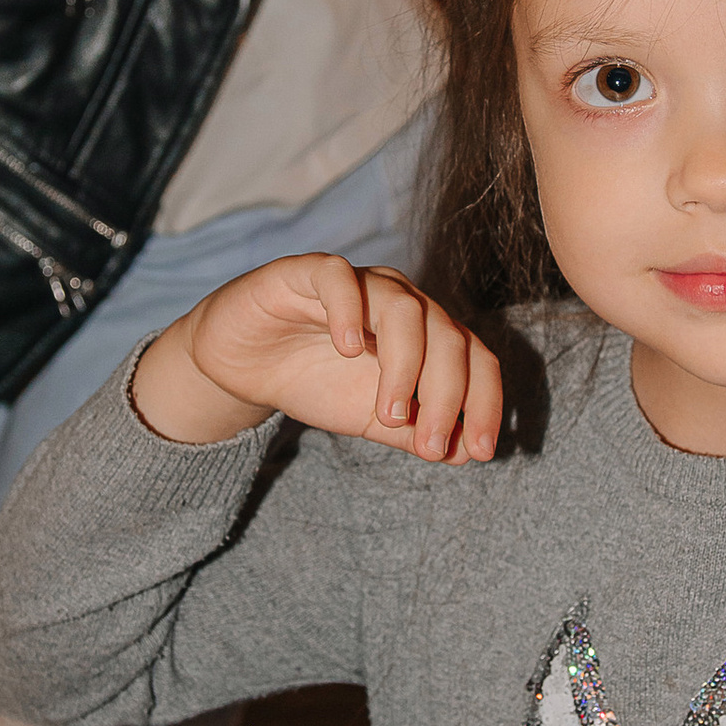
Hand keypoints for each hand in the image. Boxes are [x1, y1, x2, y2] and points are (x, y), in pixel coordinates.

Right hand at [131, 256, 503, 461]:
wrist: (241, 365)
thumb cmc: (311, 380)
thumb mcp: (368, 418)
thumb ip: (415, 432)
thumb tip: (466, 452)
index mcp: (425, 333)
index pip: (475, 359)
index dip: (485, 403)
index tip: (481, 452)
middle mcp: (400, 301)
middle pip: (447, 335)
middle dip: (446, 395)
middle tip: (428, 444)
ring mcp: (358, 283)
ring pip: (404, 308)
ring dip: (406, 365)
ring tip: (388, 412)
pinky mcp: (307, 273)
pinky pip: (338, 278)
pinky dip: (350, 311)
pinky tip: (347, 350)